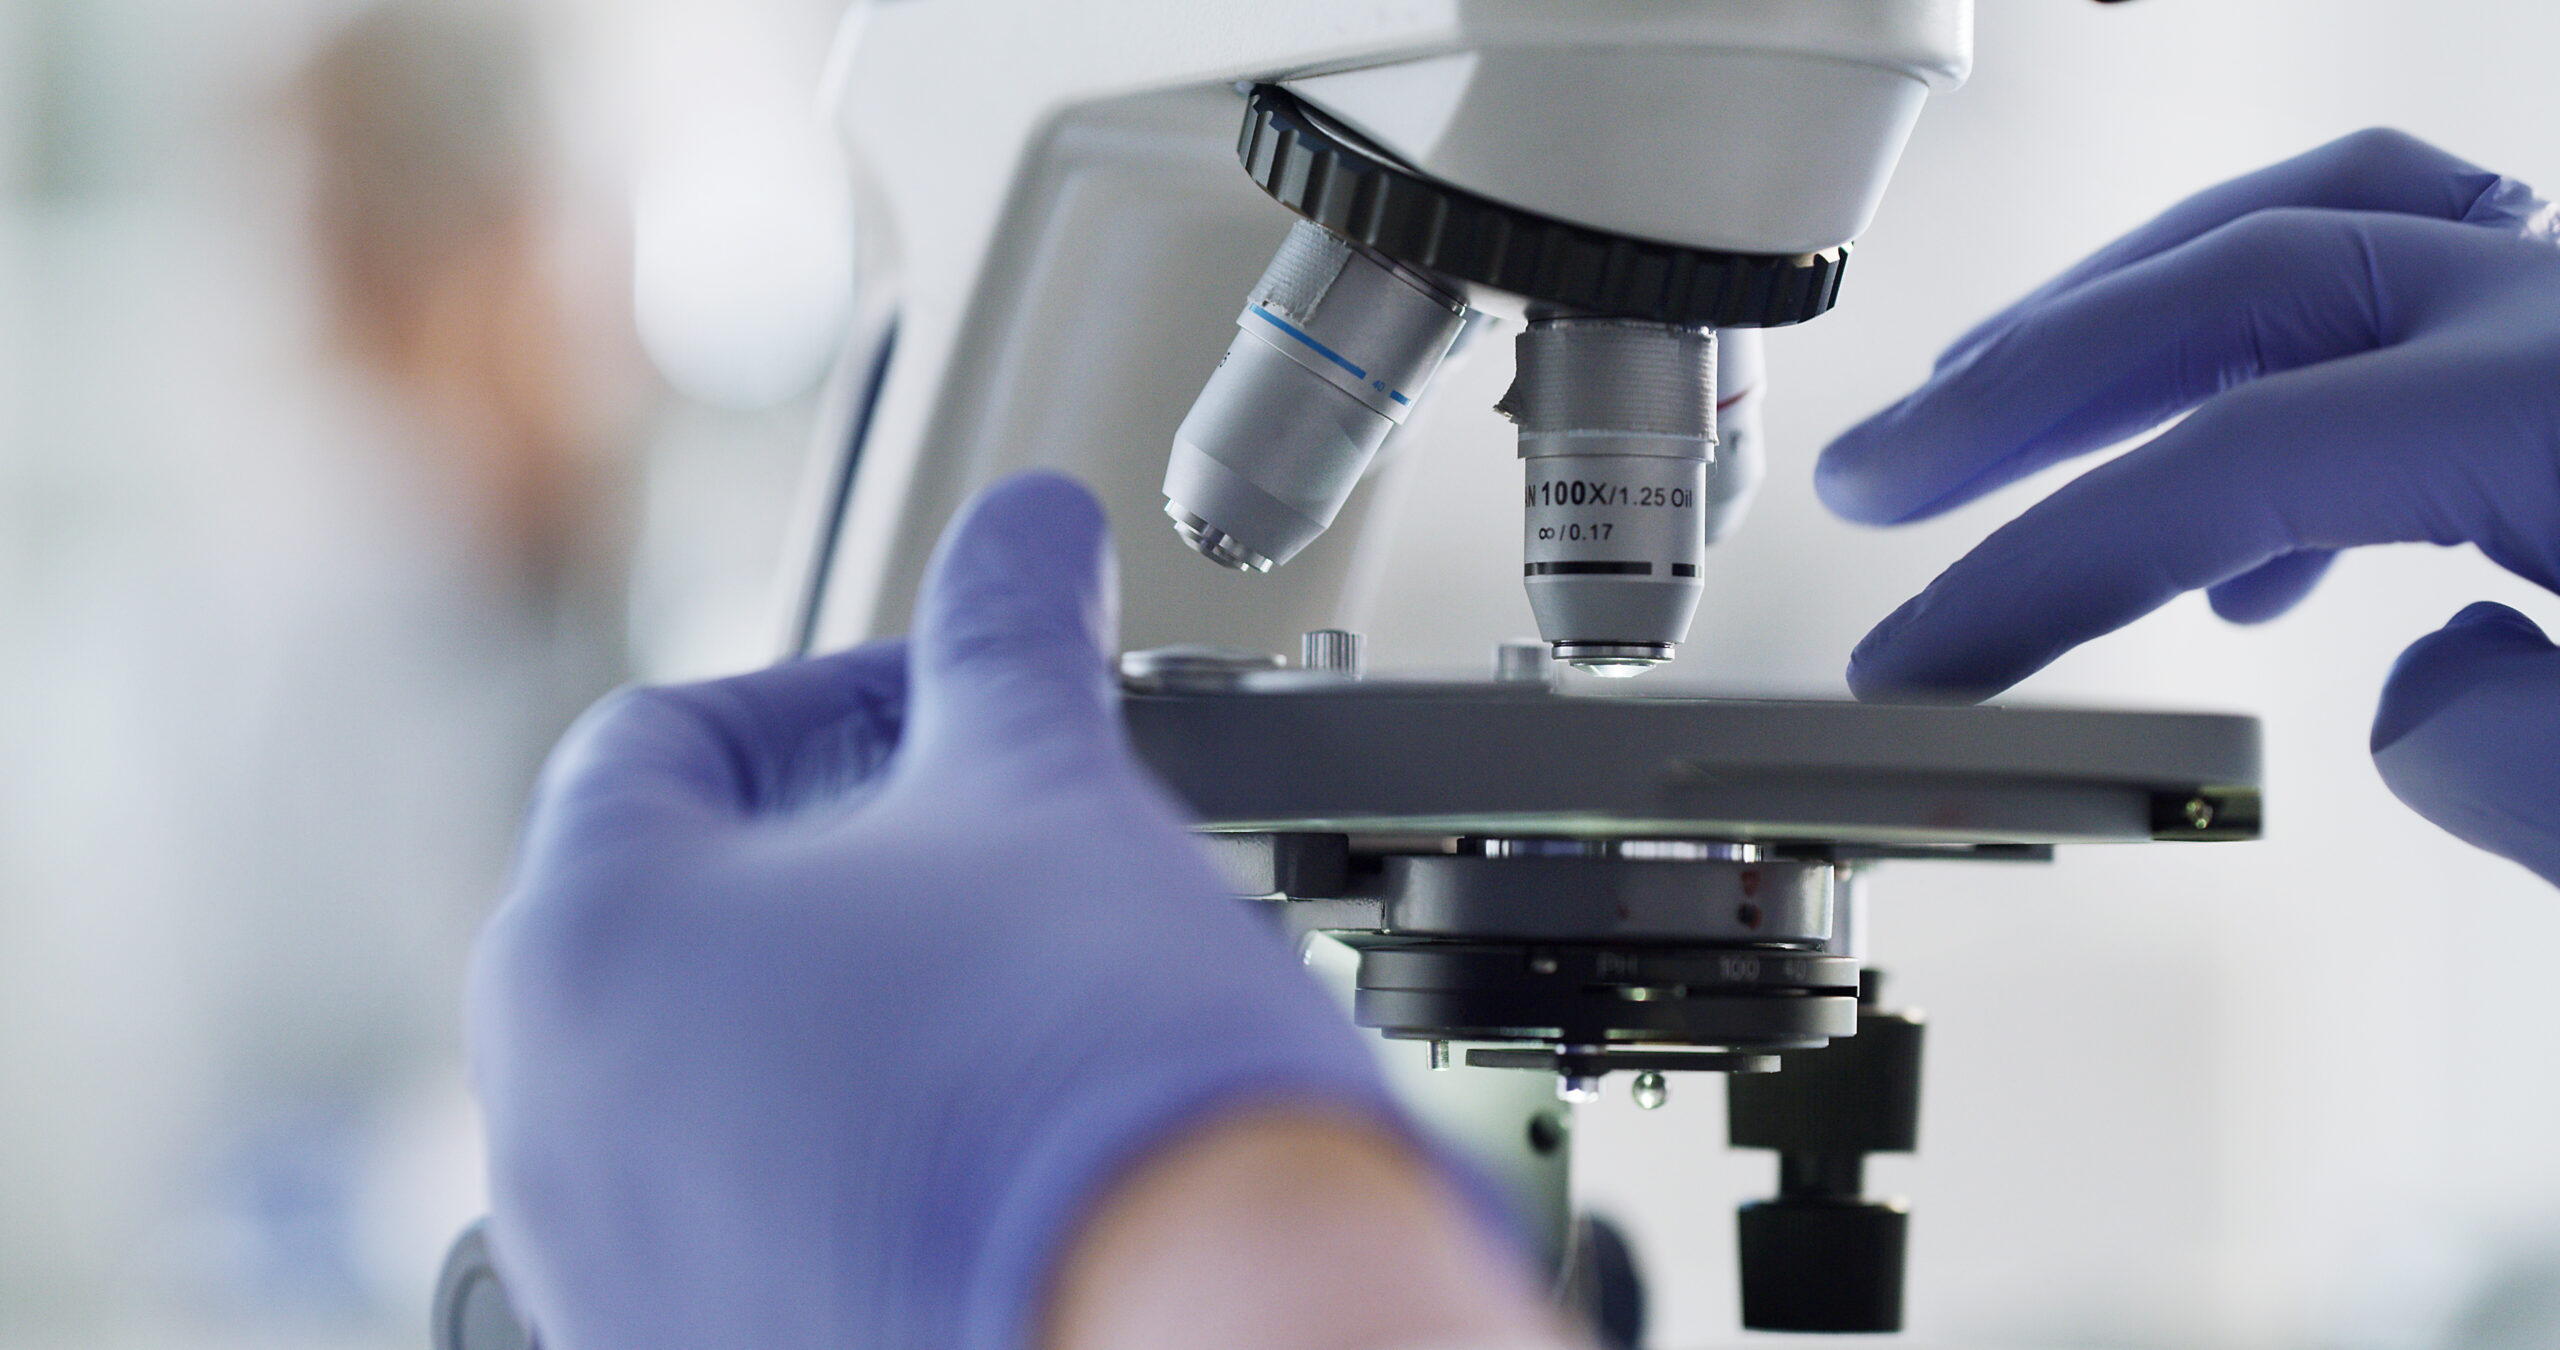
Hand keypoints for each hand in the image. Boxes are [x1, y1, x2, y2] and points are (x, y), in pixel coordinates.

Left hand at [466, 473, 1523, 1348]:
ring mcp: (609, 1269)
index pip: (664, 743)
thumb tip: (1027, 532)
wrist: (1183, 1333)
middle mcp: (548, 1123)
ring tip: (1018, 1007)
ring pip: (717, 1078)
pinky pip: (751, 1217)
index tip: (956, 710)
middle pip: (680, 916)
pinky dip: (853, 1158)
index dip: (833, 694)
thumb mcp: (1049, 789)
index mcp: (586, 942)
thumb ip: (1009, 635)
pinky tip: (1000, 1149)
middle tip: (999, 852)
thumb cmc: (1088, 1074)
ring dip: (853, 1012)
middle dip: (846, 858)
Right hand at [1817, 129, 2559, 884]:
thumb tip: (2405, 701)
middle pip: (2247, 276)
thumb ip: (2522, 763)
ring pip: (2322, 234)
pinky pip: (2410, 297)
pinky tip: (2246, 550)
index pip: (2242, 460)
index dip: (2046, 558)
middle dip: (2027, 377)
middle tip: (1874, 474)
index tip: (1914, 662)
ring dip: (2126, 325)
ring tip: (1987, 431)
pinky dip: (2274, 377)